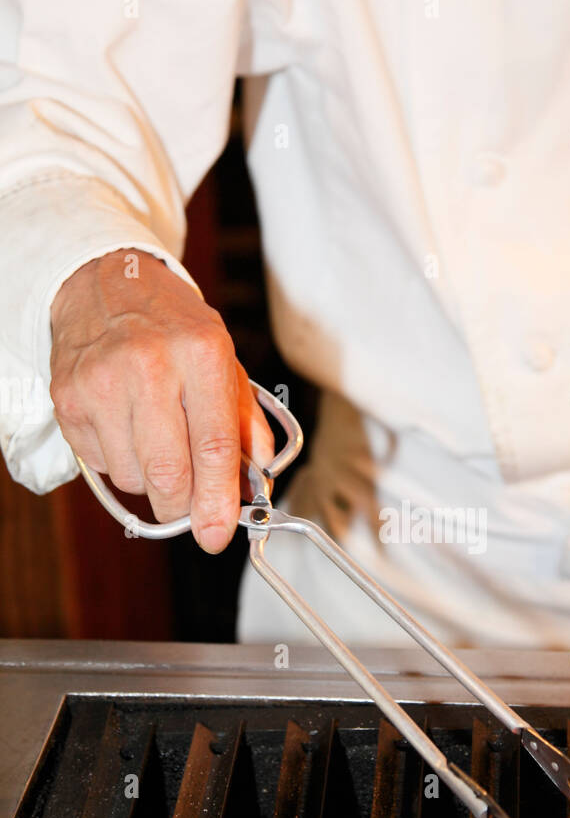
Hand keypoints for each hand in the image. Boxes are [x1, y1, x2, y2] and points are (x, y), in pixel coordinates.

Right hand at [49, 249, 273, 552]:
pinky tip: (125, 425)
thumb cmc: (173, 328)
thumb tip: (254, 483)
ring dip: (150, 479)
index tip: (217, 535)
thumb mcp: (224, 360)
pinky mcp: (68, 398)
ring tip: (154, 439)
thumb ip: (246, 423)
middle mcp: (150, 365)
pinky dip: (119, 461)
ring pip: (133, 477)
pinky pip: (101, 465)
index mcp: (201, 353)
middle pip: (168, 474)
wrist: (105, 283)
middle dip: (182, 505)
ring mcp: (102, 382)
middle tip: (188, 505)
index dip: (217, 501)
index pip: (214, 447)